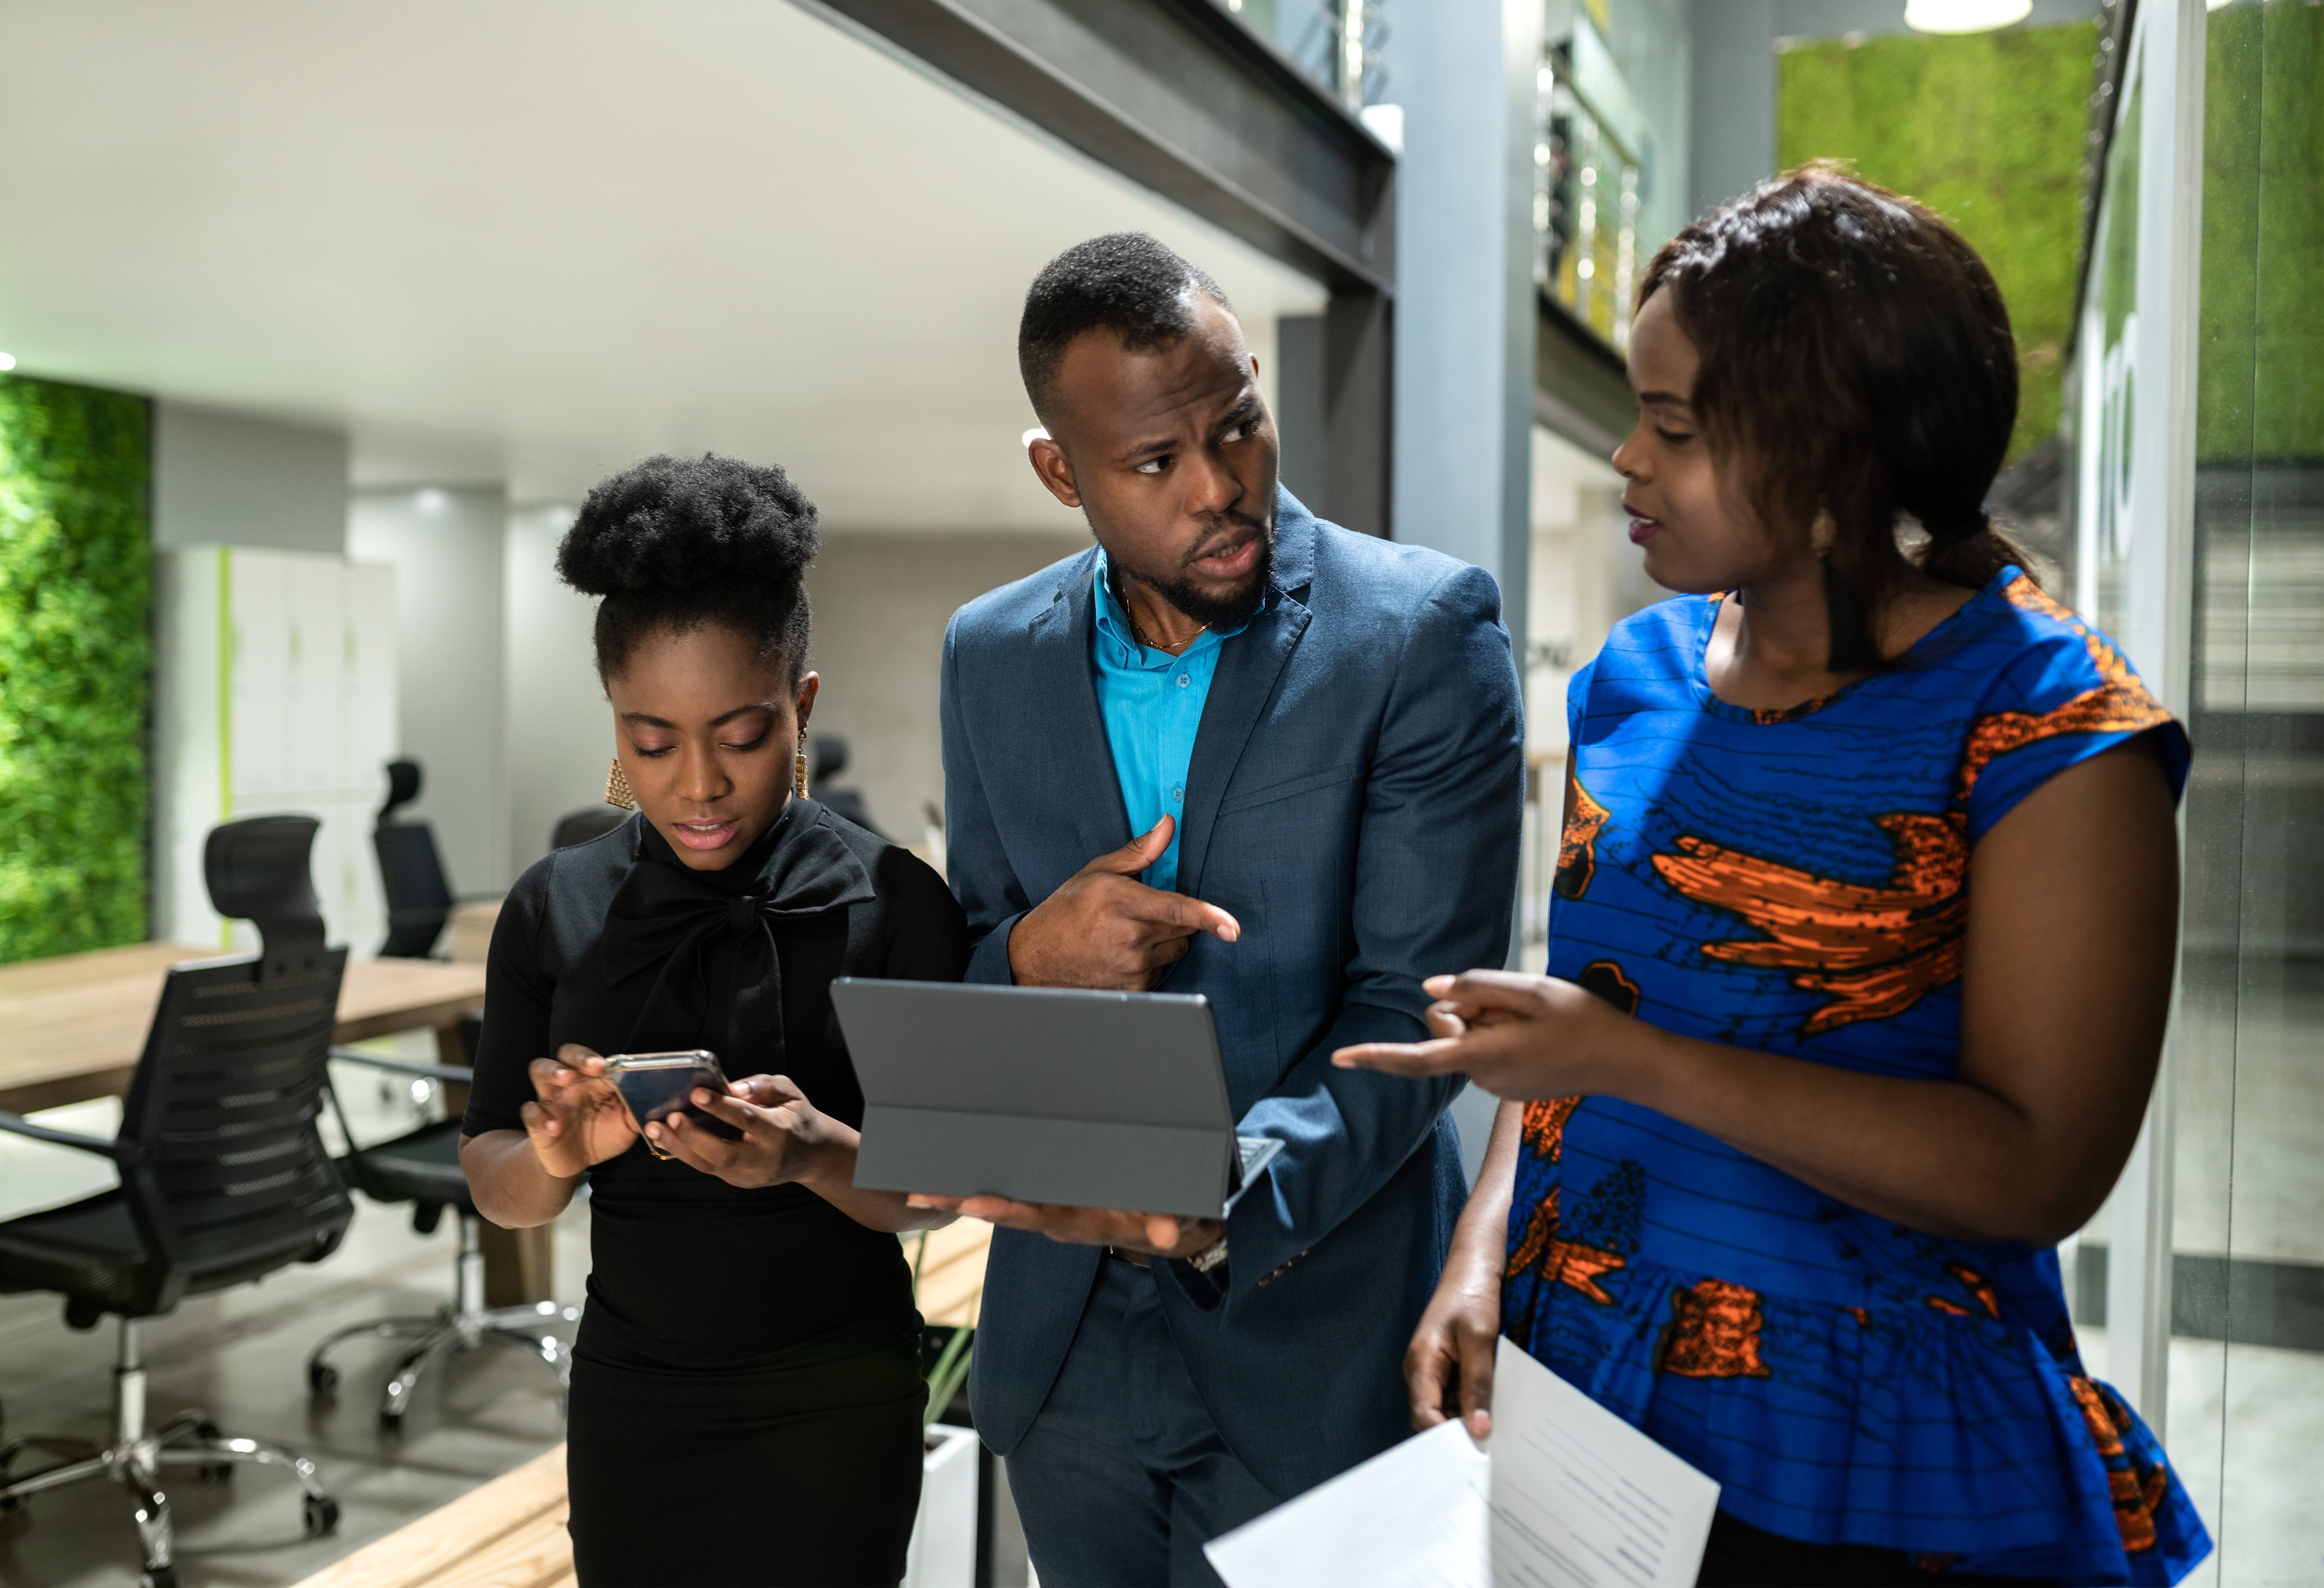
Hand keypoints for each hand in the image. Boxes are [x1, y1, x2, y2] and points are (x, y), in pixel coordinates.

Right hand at [520, 1045, 638, 1177]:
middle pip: (566, 1055)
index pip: (594, 1059)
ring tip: (565, 1079)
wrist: (576, 1162)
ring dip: (552, 1071)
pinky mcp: (536, 1121)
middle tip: (592, 1066)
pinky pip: (530, 1111)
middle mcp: (570, 1084)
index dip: (600, 1059)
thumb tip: (658, 1103)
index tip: (608, 1065)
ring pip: (540, 1070)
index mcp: (593, 1081)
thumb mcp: (625, 1125)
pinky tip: (554, 1126)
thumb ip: (637, 1112)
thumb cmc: (602, 1135)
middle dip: (577, 1056)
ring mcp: (551, 1099)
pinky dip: (540, 1117)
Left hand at [645, 1073, 850, 1191]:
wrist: (813, 1156)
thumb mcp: (789, 1092)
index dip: (721, 1106)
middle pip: (723, 1153)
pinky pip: (708, 1168)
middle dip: (693, 1136)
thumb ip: (762, 1085)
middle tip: (670, 1117)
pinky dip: (686, 1153)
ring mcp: (749, 1175)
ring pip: (710, 1166)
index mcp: (779, 1132)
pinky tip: (667, 1139)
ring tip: (655, 1129)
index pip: (747, 1119)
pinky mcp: (738, 1181)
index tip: (696, 1093)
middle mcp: (763, 1158)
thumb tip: (730, 1086)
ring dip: (679, 1147)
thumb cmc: (797, 1117)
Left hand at [906, 1194, 1221, 1259]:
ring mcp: (1059, 1215)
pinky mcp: (1058, 1204)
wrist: (1178, 1228)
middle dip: (965, 1203)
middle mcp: (1066, 1222)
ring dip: (963, 1198)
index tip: (974, 1202)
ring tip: (919, 1187)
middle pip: (1009, 1212)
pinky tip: (951, 1178)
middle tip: (921, 1193)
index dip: (1008, 1210)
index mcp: (1091, 1222)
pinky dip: (983, 1190)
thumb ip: (1174, 1221)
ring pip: (1006, 1205)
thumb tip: (1166, 1234)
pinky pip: (1017, 1197)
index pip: (1043, 1216)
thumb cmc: (1180, 1213)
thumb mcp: (1184, 1216)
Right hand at [1009, 817, 1240, 989]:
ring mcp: (1132, 966)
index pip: (1176, 910)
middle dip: (1175, 919)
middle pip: (1184, 929)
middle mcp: (1130, 937)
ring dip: (1164, 941)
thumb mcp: (1098, 872)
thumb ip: (1140, 851)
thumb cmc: (1068, 911)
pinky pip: (1163, 971)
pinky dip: (1152, 962)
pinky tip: (1124, 955)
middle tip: (1142, 913)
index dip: (1208, 917)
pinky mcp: (1134, 989)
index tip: (1233, 927)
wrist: (1036, 958)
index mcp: (1122, 902)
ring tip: (1128, 935)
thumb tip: (1168, 825)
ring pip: (1176, 950)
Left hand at [1332, 971, 1635, 1099]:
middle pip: (1444, 1030)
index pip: (1417, 1058)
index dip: (1375, 1056)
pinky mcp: (1506, 1084)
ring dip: (1490, 1019)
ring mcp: (1495, 1085)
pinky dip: (1501, 1031)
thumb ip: (1477, 987)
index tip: (1339, 1058)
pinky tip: (1537, 1032)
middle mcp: (1482, 1077)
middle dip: (1466, 1008)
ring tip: (1533, 1020)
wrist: (1625, 1063)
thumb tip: (1430, 990)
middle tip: (1514, 1003)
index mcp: (1483, 1056)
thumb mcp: (1532, 991)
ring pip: (1467, 1037)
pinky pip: (1485, 1048)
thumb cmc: (1583, 1021)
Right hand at [1406, 1234, 1501, 1436]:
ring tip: (1496, 1430)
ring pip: (1446, 1409)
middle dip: (1458, 1433)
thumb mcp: (1481, 1339)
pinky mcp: (1448, 1366)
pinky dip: (1473, 1405)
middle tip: (1490, 1448)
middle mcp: (1421, 1371)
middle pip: (1432, 1418)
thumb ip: (1478, 1385)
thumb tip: (1478, 1430)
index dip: (1446, 1438)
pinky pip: (1456, 1396)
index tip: (1474, 1454)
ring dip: (1468, 1419)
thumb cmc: (1474, 1295)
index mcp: (1420, 1363)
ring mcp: (1434, 1369)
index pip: (1424, 1416)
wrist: (1475, 1264)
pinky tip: (1494, 1409)